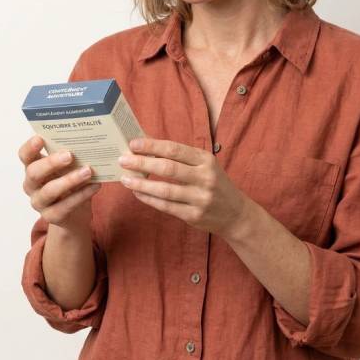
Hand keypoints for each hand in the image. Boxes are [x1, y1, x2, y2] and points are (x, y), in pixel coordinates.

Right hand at [19, 135, 100, 232]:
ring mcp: (39, 202)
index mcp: (33, 167)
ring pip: (50, 191)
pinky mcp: (51, 216)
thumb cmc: (70, 183)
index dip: (30, 147)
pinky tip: (95, 185)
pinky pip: (65, 206)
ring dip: (70, 180)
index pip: (25, 156)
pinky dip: (82, 195)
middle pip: (34, 173)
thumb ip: (71, 156)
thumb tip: (87, 142)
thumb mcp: (69, 168)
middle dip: (51, 163)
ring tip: (88, 171)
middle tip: (69, 155)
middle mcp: (31, 185)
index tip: (40, 138)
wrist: (75, 214)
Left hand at [117, 137, 250, 238]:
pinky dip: (149, 199)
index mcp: (206, 160)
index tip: (133, 144)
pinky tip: (137, 193)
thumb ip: (181, 157)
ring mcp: (200, 198)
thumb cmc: (215, 184)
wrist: (236, 214)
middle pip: (168, 168)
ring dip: (141, 184)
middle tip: (123, 160)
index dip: (152, 146)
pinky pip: (166, 206)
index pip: (175, 150)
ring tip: (125, 179)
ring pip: (165, 190)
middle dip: (142, 163)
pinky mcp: (194, 216)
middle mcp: (205, 178)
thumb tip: (148, 145)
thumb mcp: (205, 166)